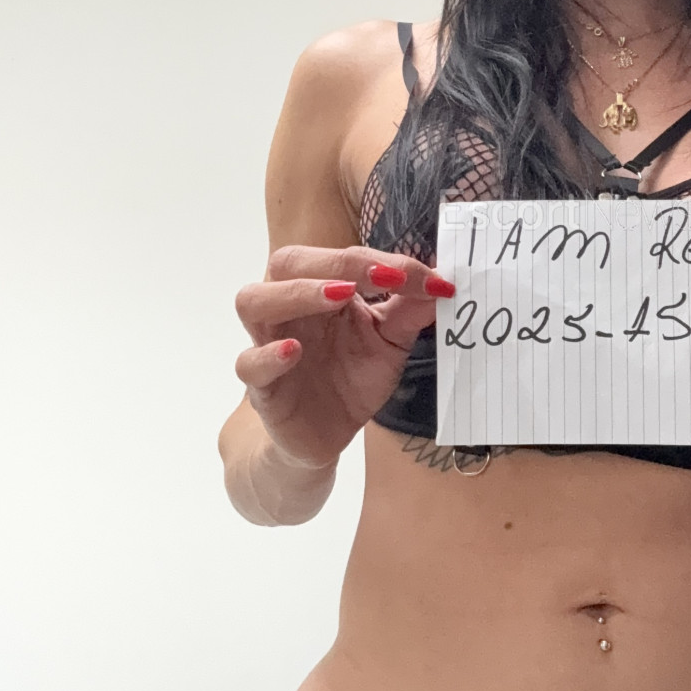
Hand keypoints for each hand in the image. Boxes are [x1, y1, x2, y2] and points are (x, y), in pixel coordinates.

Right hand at [234, 245, 453, 469]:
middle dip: (337, 262)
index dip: (382, 260)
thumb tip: (442, 282)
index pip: (343, 258)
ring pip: (253, 301)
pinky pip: (249, 363)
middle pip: (289, 263)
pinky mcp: (261, 386)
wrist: (328, 433)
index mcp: (322, 289)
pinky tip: (294, 351)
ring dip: (297, 293)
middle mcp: (290, 308)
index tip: (424, 275)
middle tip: (382, 275)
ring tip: (338, 295)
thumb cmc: (352, 376)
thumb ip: (411, 311)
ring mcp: (268, 343)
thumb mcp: (391, 342)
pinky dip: (268, 354)